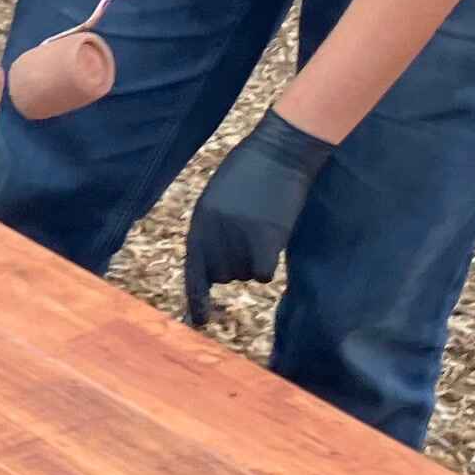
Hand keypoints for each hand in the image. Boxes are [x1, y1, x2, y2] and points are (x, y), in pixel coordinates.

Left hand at [180, 110, 330, 324]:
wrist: (280, 151)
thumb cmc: (251, 171)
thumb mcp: (218, 198)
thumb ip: (212, 230)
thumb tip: (215, 270)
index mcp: (199, 221)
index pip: (194, 269)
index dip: (196, 299)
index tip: (200, 323)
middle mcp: (214, 234)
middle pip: (221, 275)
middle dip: (233, 264)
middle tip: (249, 234)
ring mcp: (238, 239)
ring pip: (245, 274)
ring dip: (254, 259)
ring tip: (261, 224)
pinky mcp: (264, 242)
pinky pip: (263, 274)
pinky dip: (269, 262)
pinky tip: (273, 236)